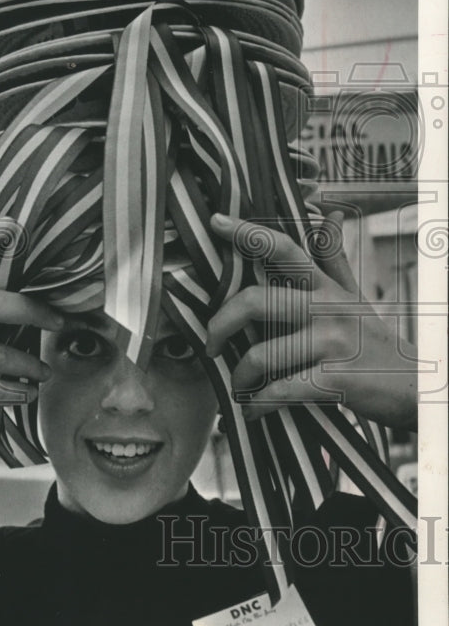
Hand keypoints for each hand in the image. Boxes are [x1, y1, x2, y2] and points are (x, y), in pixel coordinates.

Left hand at [206, 212, 416, 430]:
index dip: (248, 233)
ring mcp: (333, 343)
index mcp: (326, 287)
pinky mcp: (337, 379)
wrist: (415, 387)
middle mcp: (327, 308)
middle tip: (211, 345)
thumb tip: (330, 216)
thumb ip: (334, 260)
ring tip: (238, 388)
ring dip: (240, 378)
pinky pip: (281, 390)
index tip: (217, 221)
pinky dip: (259, 404)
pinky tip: (253, 410)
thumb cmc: (374, 343)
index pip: (284, 250)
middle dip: (219, 325)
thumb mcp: (355, 298)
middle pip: (255, 302)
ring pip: (261, 354)